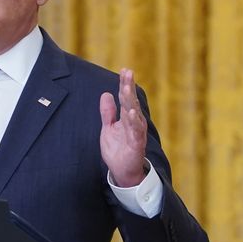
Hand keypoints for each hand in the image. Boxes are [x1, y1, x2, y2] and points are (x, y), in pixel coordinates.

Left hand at [98, 69, 149, 186]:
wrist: (122, 172)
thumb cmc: (118, 149)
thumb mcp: (108, 128)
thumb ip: (107, 112)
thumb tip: (106, 94)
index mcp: (127, 117)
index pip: (126, 98)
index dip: (125, 84)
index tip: (125, 70)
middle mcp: (134, 123)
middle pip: (131, 101)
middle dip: (129, 87)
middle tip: (128, 72)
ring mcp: (136, 133)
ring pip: (134, 114)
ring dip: (131, 101)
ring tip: (126, 88)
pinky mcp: (136, 145)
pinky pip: (136, 132)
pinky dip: (134, 122)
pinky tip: (132, 112)